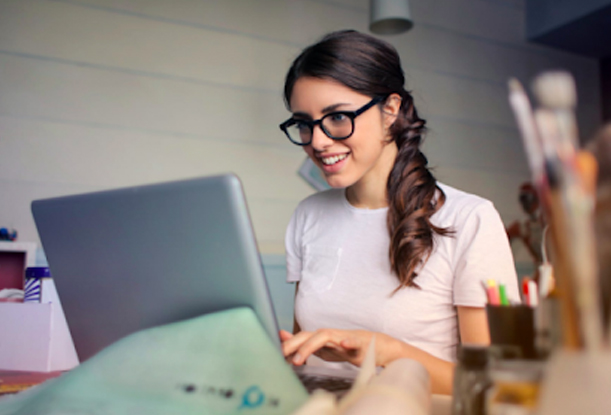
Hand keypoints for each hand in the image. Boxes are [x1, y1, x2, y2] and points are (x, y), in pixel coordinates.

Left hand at [280, 328, 395, 366]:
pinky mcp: (358, 344)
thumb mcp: (321, 347)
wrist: (372, 345)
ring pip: (325, 336)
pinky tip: (344, 345)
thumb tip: (282, 337)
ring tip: (300, 359)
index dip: (287, 344)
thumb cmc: (344, 347)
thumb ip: (302, 343)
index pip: (300, 338)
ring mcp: (342, 338)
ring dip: (310, 346)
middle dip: (294, 344)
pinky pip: (353, 342)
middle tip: (282, 355)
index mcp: (319, 338)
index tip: (274, 353)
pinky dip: (349, 343)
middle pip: (308, 335)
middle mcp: (329, 335)